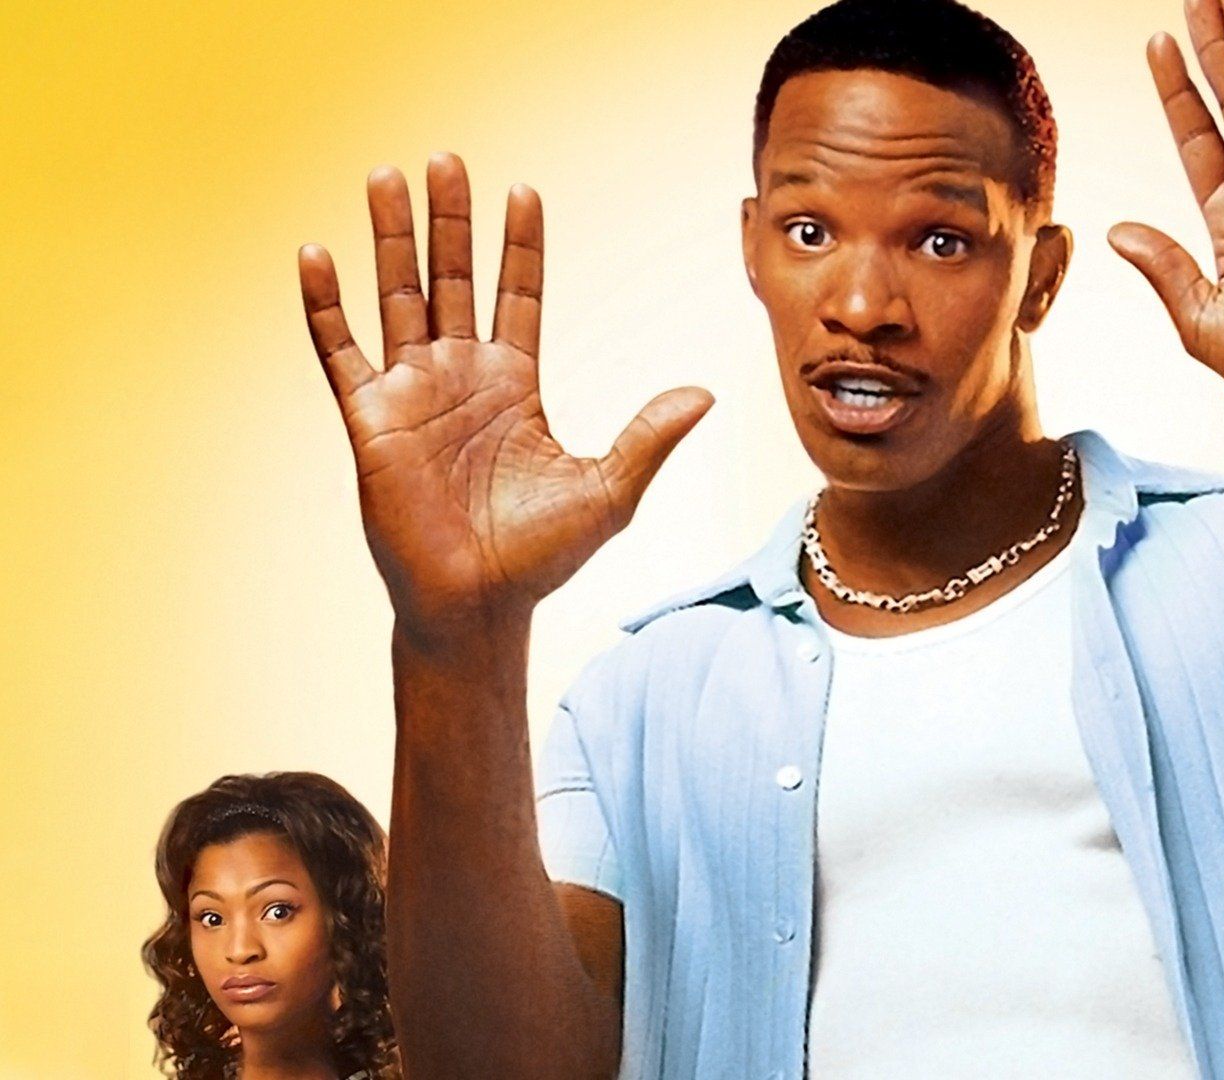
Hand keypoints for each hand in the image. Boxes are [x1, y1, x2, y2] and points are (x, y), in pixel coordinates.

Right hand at [298, 153, 712, 640]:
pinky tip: (318, 252)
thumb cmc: (541, 556)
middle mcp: (460, 377)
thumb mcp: (610, 489)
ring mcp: (411, 394)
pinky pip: (340, 350)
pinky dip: (326, 303)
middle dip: (450, 221)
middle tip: (447, 159)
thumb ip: (650, 435)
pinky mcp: (369, 421)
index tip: (522, 190)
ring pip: (397, 297)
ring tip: (386, 176)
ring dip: (391, 239)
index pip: (518, 294)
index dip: (519, 246)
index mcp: (515, 384)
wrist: (479, 605)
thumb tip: (707, 393)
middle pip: (453, 279)